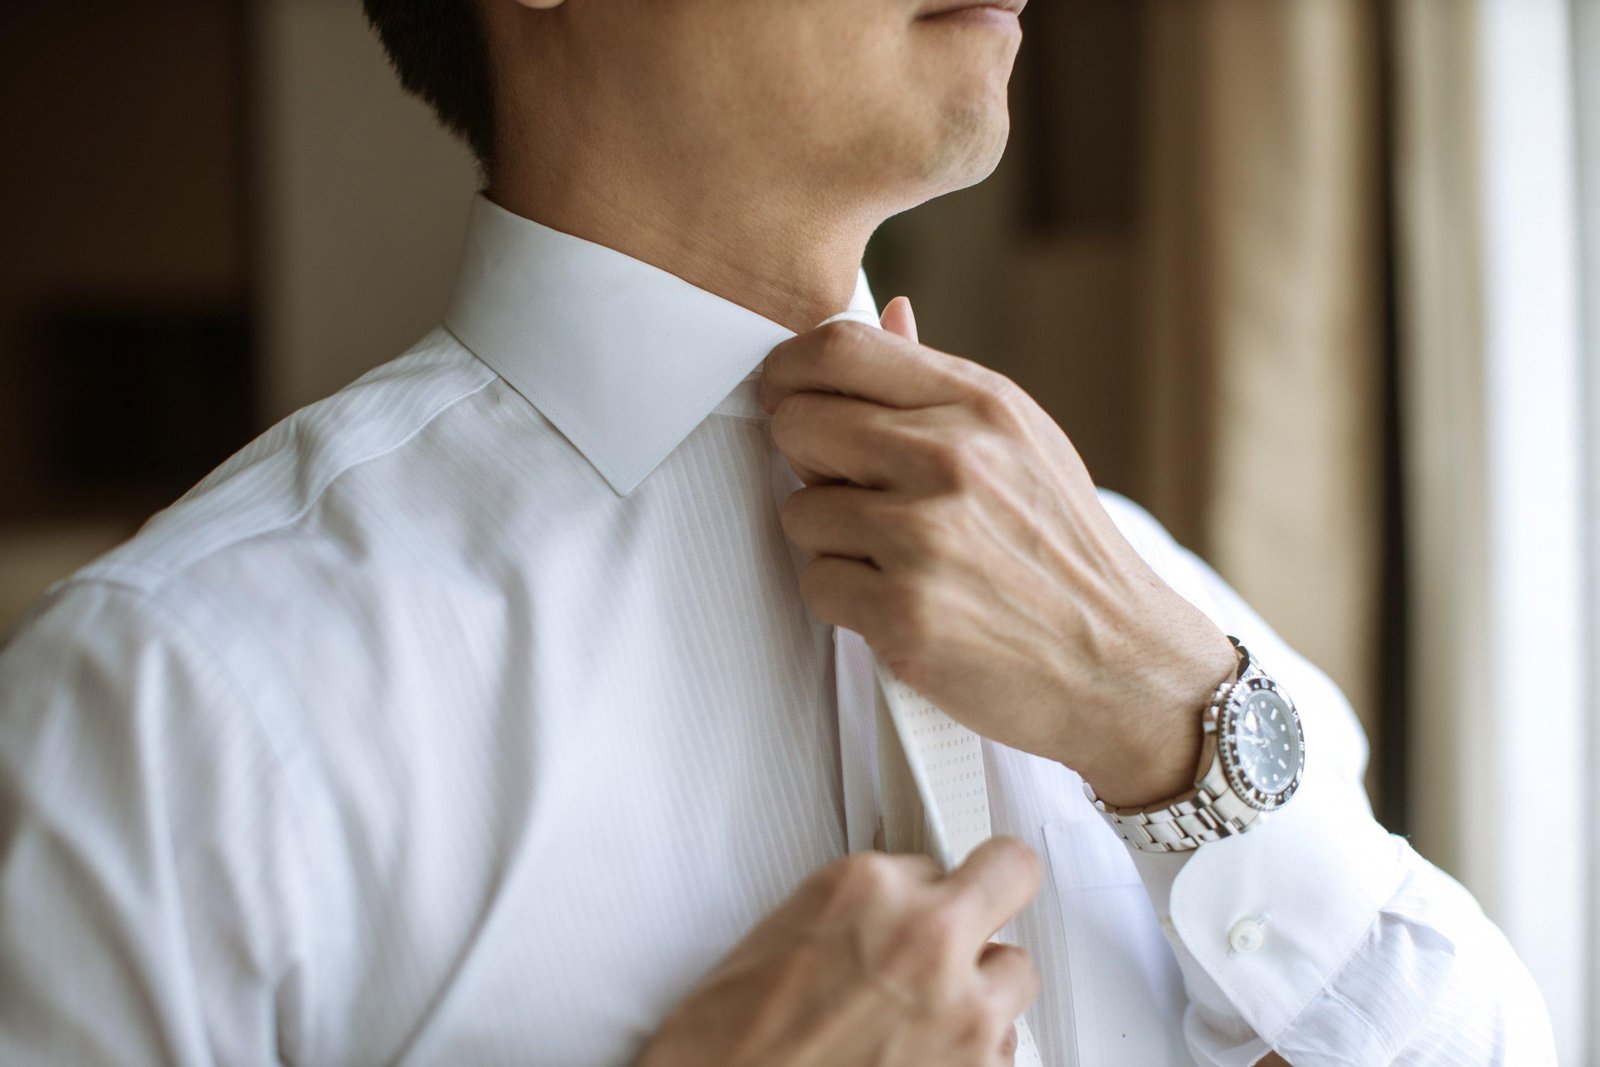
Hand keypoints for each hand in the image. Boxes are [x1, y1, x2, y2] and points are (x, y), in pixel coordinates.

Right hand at [637, 838, 1041, 1066]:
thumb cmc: (726, 1048)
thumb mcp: (782, 939)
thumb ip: (859, 912)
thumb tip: (896, 913)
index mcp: (865, 888)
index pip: (933, 857)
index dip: (924, 887)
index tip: (930, 897)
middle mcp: (924, 936)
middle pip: (1009, 877)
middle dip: (991, 895)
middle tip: (973, 921)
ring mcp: (963, 1009)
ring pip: (1016, 972)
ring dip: (982, 988)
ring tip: (926, 1019)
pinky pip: (1007, 1045)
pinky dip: (973, 1052)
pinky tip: (920, 1060)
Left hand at [760, 298, 1238, 807]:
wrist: (1123, 663)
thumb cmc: (1066, 555)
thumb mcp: (1025, 445)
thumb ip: (944, 386)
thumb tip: (889, 313)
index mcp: (980, 405)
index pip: (839, 349)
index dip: (792, 372)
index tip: (789, 397)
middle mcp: (951, 458)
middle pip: (799, 424)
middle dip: (809, 461)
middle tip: (852, 493)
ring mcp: (925, 536)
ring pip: (801, 511)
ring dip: (832, 542)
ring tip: (895, 560)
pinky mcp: (904, 611)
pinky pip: (816, 583)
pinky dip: (847, 601)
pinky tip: (901, 604)